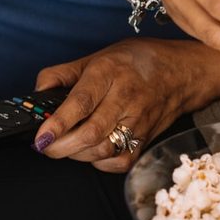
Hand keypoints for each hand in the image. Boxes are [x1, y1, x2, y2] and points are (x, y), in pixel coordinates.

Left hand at [29, 39, 219, 171]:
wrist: (182, 73)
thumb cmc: (137, 62)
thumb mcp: (97, 57)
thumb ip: (62, 74)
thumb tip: (37, 93)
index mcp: (110, 72)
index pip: (81, 102)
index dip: (58, 123)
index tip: (40, 137)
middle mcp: (126, 98)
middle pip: (91, 133)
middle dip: (61, 147)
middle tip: (46, 147)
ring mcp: (139, 121)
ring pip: (103, 150)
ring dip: (77, 154)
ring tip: (66, 146)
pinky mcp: (146, 139)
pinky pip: (119, 161)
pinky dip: (99, 162)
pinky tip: (92, 151)